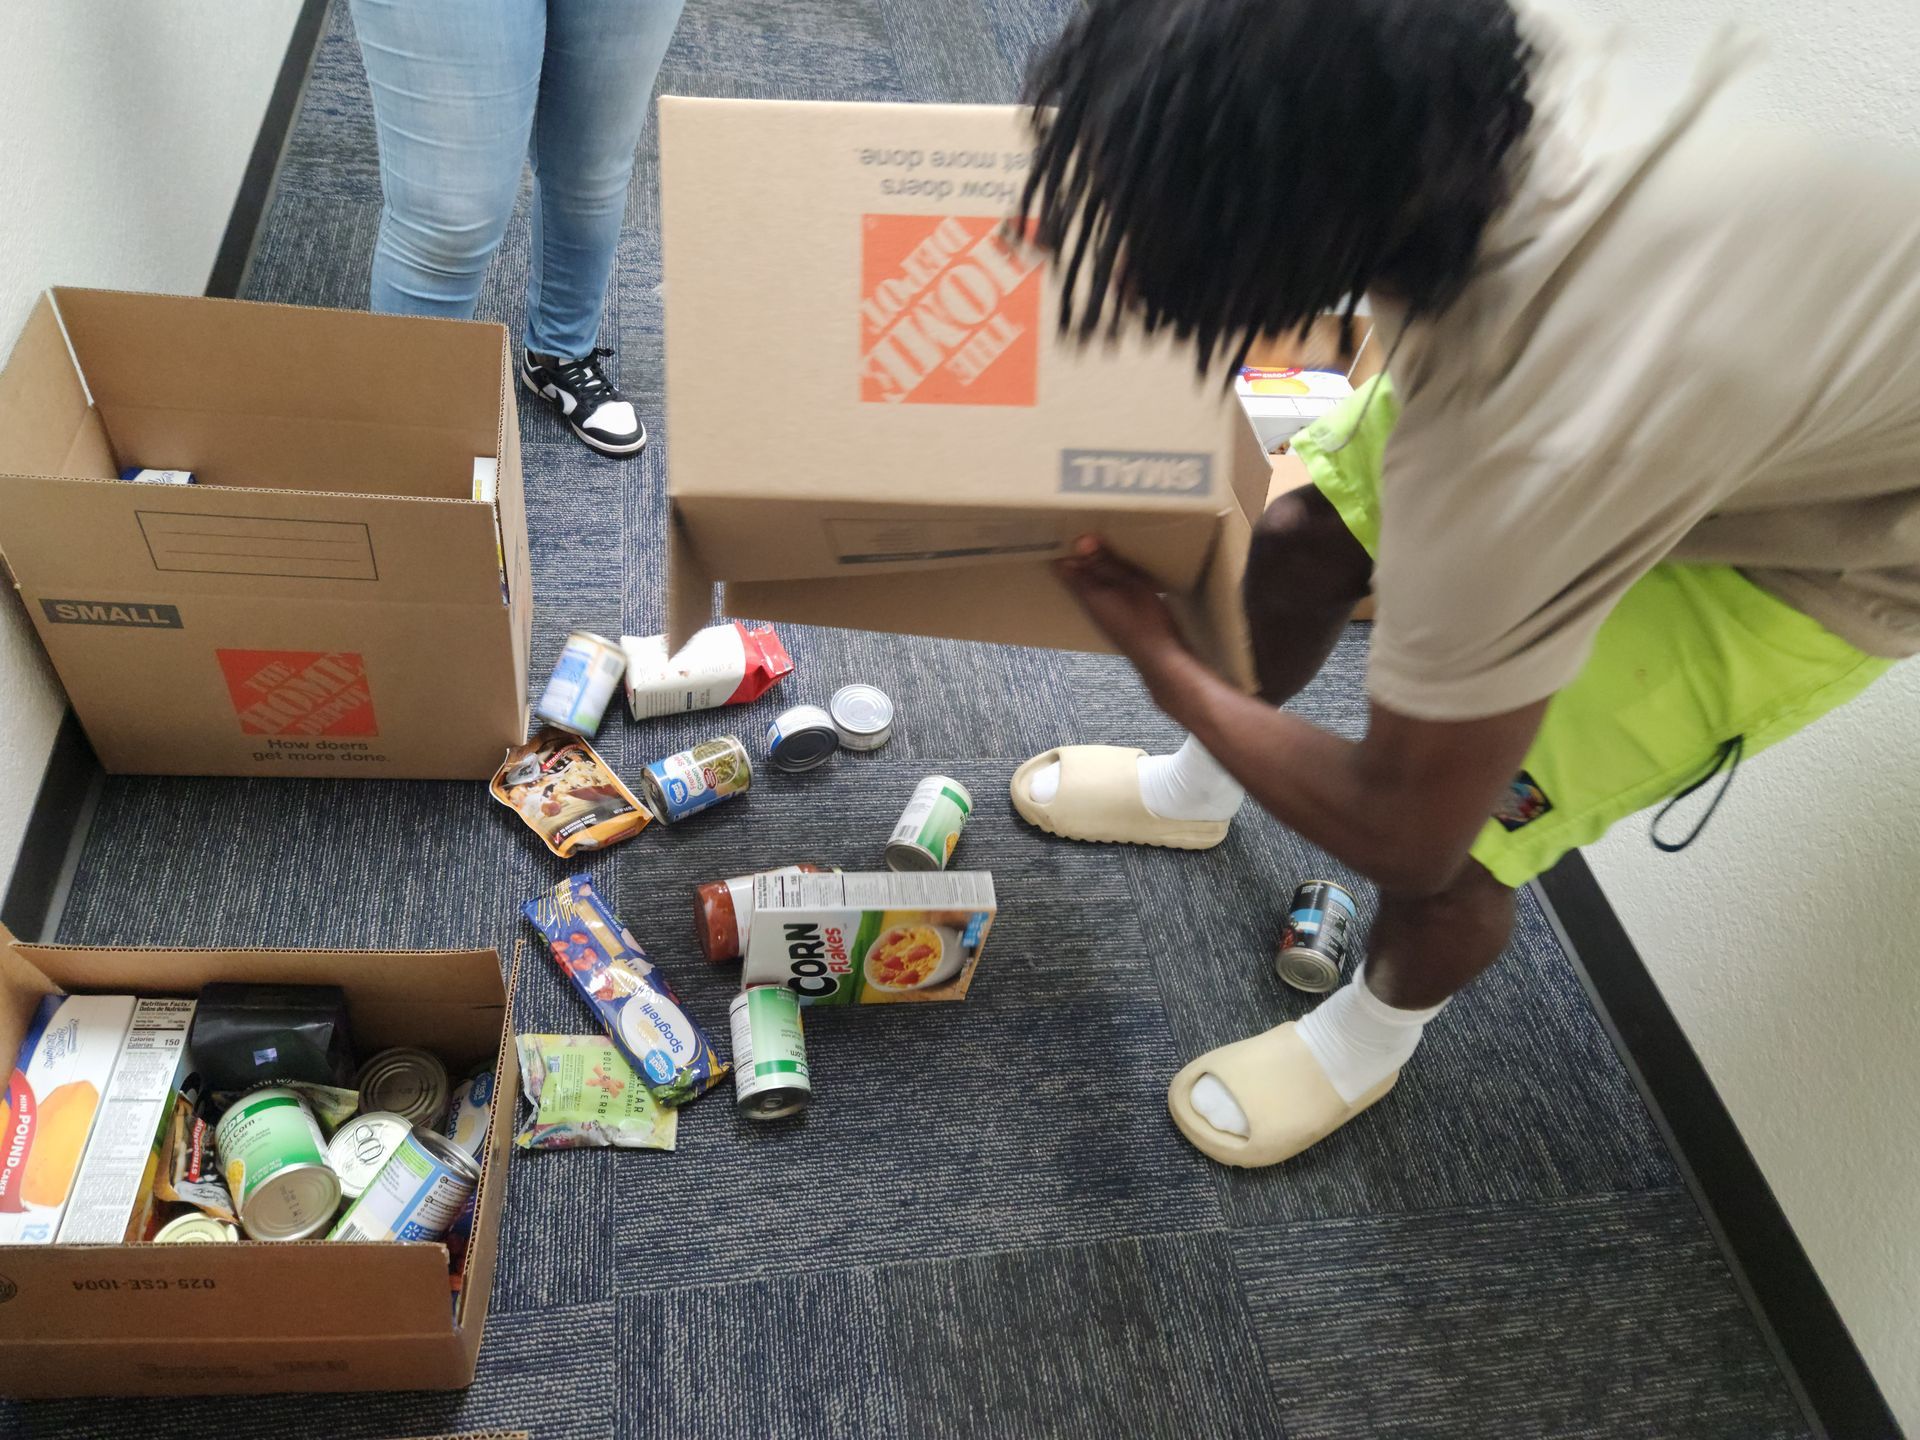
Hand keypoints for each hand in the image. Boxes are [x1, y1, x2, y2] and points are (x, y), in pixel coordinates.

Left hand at [1054, 535, 1195, 697]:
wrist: (1161, 658)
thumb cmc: (1147, 620)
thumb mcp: (1130, 584)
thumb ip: (1105, 563)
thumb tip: (1080, 540)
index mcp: (1088, 593)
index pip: (1063, 567)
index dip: (1062, 548)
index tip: (1063, 528)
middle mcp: (1090, 604)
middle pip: (1074, 575)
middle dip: (1077, 554)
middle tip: (1081, 528)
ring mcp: (1102, 613)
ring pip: (1089, 583)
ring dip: (1092, 565)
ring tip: (1100, 542)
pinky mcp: (1115, 617)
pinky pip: (1103, 591)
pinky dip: (1105, 577)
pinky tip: (1117, 570)